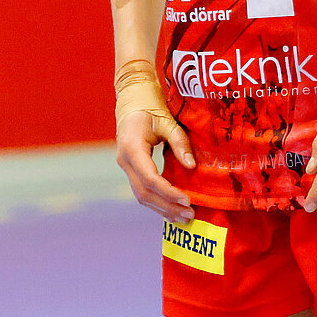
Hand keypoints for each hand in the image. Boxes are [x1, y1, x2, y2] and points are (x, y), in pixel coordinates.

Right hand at [114, 60, 195, 222]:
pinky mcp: (132, 169)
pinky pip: (143, 190)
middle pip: (144, 192)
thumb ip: (179, 142)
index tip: (187, 200)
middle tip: (190, 215)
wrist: (132, 99)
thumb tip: (191, 166)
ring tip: (185, 218)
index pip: (149, 177)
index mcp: (132, 147)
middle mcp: (125, 160)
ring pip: (141, 195)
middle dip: (167, 206)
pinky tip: (173, 211)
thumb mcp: (167, 121)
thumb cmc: (151, 106)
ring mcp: (126, 165)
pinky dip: (158, 202)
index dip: (168, 192)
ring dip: (163, 208)